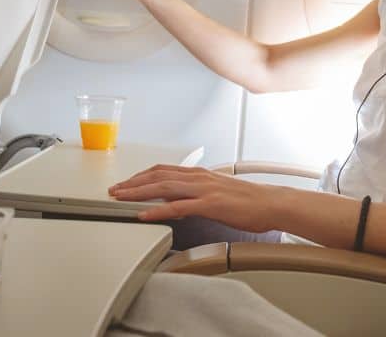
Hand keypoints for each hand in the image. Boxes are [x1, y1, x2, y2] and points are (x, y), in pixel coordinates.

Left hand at [108, 164, 281, 232]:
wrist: (270, 203)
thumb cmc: (247, 200)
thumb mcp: (216, 192)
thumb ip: (197, 193)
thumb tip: (180, 201)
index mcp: (199, 174)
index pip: (163, 170)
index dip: (141, 175)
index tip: (126, 182)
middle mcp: (198, 177)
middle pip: (157, 176)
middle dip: (132, 183)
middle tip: (114, 190)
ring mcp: (203, 190)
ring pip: (163, 187)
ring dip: (138, 192)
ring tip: (121, 198)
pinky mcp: (209, 204)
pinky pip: (177, 207)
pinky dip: (157, 211)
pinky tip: (144, 215)